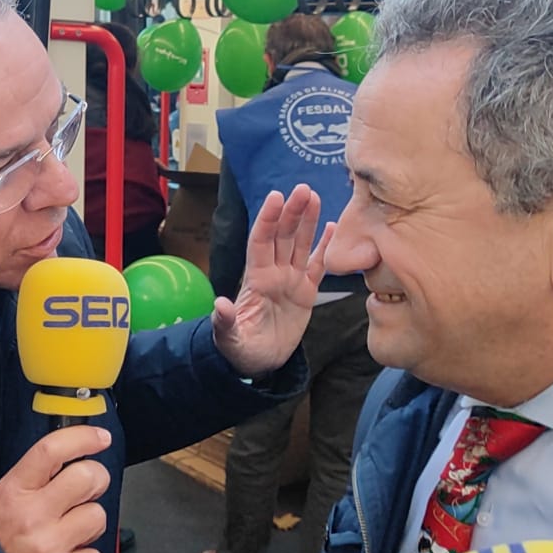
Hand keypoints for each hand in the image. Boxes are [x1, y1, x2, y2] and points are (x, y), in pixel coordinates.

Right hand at [0, 426, 111, 552]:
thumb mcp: (0, 501)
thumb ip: (34, 481)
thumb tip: (74, 460)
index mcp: (13, 492)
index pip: (51, 450)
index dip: (82, 438)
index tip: (99, 438)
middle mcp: (32, 516)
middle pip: (88, 478)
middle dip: (96, 481)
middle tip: (86, 491)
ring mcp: (49, 547)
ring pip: (98, 517)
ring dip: (89, 524)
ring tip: (68, 534)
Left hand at [212, 183, 330, 376]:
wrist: (260, 363)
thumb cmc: (240, 349)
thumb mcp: (229, 338)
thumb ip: (225, 321)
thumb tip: (219, 304)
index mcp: (256, 279)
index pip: (261, 242)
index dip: (268, 220)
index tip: (276, 197)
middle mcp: (274, 273)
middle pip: (283, 236)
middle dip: (291, 212)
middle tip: (303, 189)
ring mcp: (291, 280)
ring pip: (300, 244)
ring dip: (307, 221)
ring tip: (314, 197)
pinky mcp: (306, 293)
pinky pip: (317, 266)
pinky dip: (325, 247)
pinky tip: (333, 228)